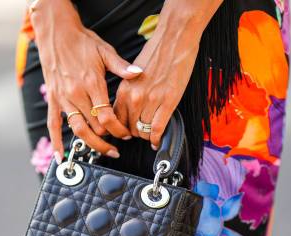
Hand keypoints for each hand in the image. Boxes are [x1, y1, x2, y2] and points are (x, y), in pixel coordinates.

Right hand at [30, 0, 142, 159]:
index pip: (107, 115)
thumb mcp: (105, 51)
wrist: (56, 33)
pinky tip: (61, 158)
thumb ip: (122, 66)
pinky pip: (53, 125)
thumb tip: (139, 73)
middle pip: (94, 127)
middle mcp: (76, 94)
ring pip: (78, 130)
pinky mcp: (54, 101)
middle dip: (109, 139)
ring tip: (104, 152)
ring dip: (92, 144)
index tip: (126, 133)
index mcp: (92, 83)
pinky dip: (57, 143)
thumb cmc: (82, 42)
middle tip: (119, 146)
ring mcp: (63, 99)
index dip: (118, 128)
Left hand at [113, 1, 221, 148]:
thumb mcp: (133, 74)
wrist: (174, 39)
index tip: (125, 131)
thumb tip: (127, 108)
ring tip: (149, 135)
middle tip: (140, 133)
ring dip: (146, 136)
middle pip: (129, 128)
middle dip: (134, 134)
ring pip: (142, 131)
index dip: (120, 128)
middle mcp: (134, 97)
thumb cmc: (156, 53)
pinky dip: (156, 138)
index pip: (116, 118)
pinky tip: (157, 141)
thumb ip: (129, 91)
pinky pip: (157, 128)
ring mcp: (151, 101)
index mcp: (124, 89)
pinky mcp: (167, 102)